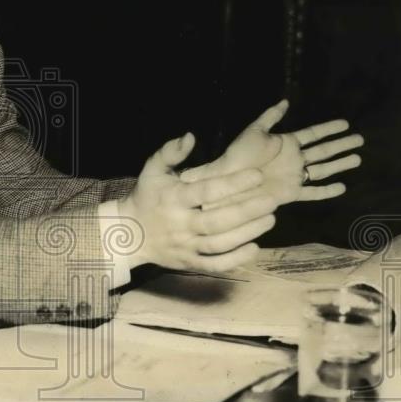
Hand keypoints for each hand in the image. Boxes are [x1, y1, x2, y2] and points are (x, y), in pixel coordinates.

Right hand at [119, 133, 276, 273]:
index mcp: (174, 198)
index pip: (207, 191)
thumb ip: (170, 152)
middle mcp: (180, 224)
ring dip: (247, 233)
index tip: (258, 174)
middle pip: (217, 221)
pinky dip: (235, 260)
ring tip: (270, 219)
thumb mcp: (152, 170)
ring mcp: (185, 246)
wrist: (128, 233)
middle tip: (272, 200)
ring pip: (219, 244)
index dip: (233, 183)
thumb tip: (191, 136)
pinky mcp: (189, 263)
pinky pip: (214, 265)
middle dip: (247, 211)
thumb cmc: (145, 197)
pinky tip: (255, 248)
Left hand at [179, 100, 362, 207]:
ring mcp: (294, 176)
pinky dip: (327, 191)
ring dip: (340, 164)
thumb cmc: (237, 155)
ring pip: (323, 169)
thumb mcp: (254, 131)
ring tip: (358, 159)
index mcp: (286, 143)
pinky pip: (313, 193)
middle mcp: (294, 159)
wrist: (228, 180)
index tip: (345, 124)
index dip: (329, 129)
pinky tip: (343, 188)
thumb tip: (285, 102)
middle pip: (324, 151)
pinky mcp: (291, 193)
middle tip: (360, 140)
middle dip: (341, 145)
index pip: (313, 134)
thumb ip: (270, 117)